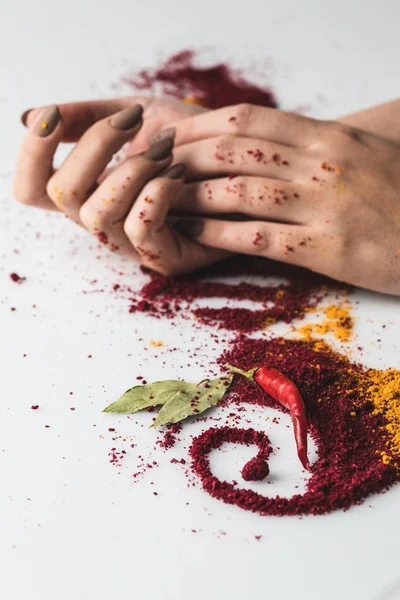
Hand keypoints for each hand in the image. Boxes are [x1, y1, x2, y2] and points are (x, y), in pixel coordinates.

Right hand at [13, 97, 225, 273]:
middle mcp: (101, 220)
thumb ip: (88, 116)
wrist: (246, 163)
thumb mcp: (138, 115)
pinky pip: (140, 229)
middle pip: (59, 194)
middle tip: (133, 121)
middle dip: (94, 145)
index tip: (52, 118)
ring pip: (97, 213)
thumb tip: (28, 115)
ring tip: (166, 148)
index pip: (31, 188)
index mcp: (88, 189)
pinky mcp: (165, 258)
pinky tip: (180, 173)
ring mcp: (130, 244)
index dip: (30, 154)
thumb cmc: (194, 142)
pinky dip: (157, 191)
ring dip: (132, 168)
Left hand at [162, 103, 399, 294]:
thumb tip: (261, 141)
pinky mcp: (327, 249)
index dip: (198, 127)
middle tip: (152, 171)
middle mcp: (322, 164)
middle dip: (183, 159)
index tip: (169, 139)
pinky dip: (219, 235)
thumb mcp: (359, 152)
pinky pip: (259, 238)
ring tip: (162, 203)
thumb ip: (312, 144)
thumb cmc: (398, 193)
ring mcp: (324, 206)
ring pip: (239, 192)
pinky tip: (194, 234)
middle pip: (233, 151)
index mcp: (328, 137)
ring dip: (192, 197)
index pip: (247, 121)